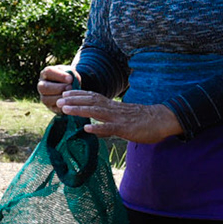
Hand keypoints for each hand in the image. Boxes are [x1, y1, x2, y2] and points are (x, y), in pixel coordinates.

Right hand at [36, 65, 76, 113]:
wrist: (71, 87)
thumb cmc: (69, 77)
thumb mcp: (71, 72)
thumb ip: (71, 73)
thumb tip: (70, 80)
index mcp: (46, 73)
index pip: (48, 72)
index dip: (59, 75)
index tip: (70, 78)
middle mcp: (41, 85)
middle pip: (44, 87)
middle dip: (58, 88)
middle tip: (70, 87)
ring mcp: (44, 97)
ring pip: (46, 99)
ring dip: (60, 98)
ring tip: (70, 95)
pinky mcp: (50, 107)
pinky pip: (53, 108)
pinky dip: (62, 106)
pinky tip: (70, 103)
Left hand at [56, 91, 184, 143]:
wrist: (163, 120)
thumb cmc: (144, 121)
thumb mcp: (123, 120)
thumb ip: (109, 123)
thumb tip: (95, 129)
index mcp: (113, 106)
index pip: (93, 97)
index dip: (78, 95)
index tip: (65, 94)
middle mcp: (114, 109)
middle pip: (91, 101)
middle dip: (74, 100)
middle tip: (59, 100)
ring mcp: (119, 118)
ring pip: (97, 112)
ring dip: (80, 110)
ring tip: (65, 110)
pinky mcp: (126, 129)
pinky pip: (110, 128)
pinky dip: (97, 127)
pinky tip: (86, 128)